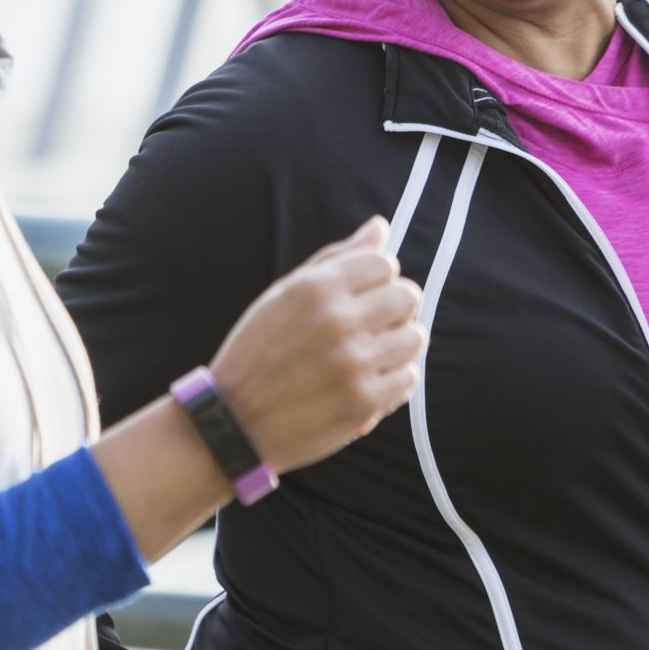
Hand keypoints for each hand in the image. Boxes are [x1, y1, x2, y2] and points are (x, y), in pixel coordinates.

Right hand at [207, 218, 424, 474]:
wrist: (234, 422)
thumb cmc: (259, 352)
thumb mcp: (284, 295)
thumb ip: (336, 258)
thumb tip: (380, 226)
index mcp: (315, 288)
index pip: (384, 263)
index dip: (377, 279)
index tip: (361, 298)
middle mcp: (337, 320)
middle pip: (407, 297)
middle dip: (394, 309)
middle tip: (371, 327)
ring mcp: (353, 363)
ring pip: (414, 338)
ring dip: (398, 345)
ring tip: (371, 355)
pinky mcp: (363, 402)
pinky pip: (408, 379)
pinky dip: (393, 381)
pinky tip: (368, 382)